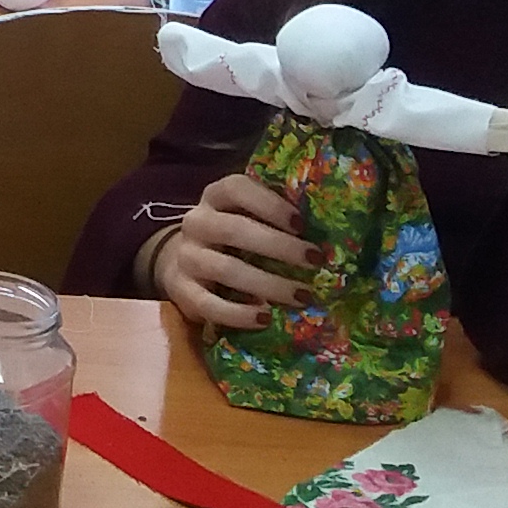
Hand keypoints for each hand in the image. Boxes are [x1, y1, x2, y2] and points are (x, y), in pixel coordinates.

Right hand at [146, 173, 323, 329]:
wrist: (182, 263)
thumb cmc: (232, 237)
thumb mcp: (246, 217)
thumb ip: (274, 217)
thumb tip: (326, 229)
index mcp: (216, 196)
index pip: (237, 189)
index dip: (270, 204)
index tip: (302, 224)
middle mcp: (197, 222)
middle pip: (235, 230)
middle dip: (280, 247)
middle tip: (315, 261)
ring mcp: (187, 257)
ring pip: (227, 269)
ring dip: (269, 284)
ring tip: (303, 296)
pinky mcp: (181, 291)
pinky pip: (209, 304)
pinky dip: (239, 314)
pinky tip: (265, 318)